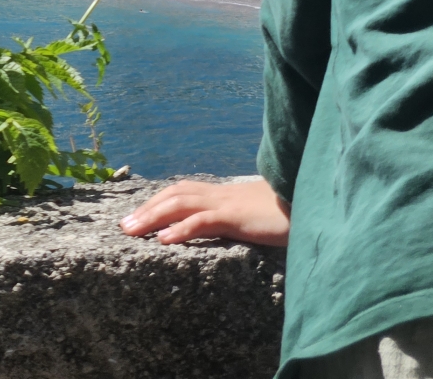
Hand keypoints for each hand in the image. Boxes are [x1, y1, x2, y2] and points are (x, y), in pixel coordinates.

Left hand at [118, 177, 289, 246]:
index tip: (137, 214)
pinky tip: (164, 240)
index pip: (181, 191)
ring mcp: (226, 203)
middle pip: (174, 195)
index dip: (157, 201)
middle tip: (123, 226)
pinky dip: (181, 228)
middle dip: (146, 208)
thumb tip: (223, 223)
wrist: (309, 200)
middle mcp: (219, 194)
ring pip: (180, 203)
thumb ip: (236, 216)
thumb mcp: (254, 214)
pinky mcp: (237, 217)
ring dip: (153, 216)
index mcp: (222, 194)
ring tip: (132, 230)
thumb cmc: (286, 211)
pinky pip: (204, 221)